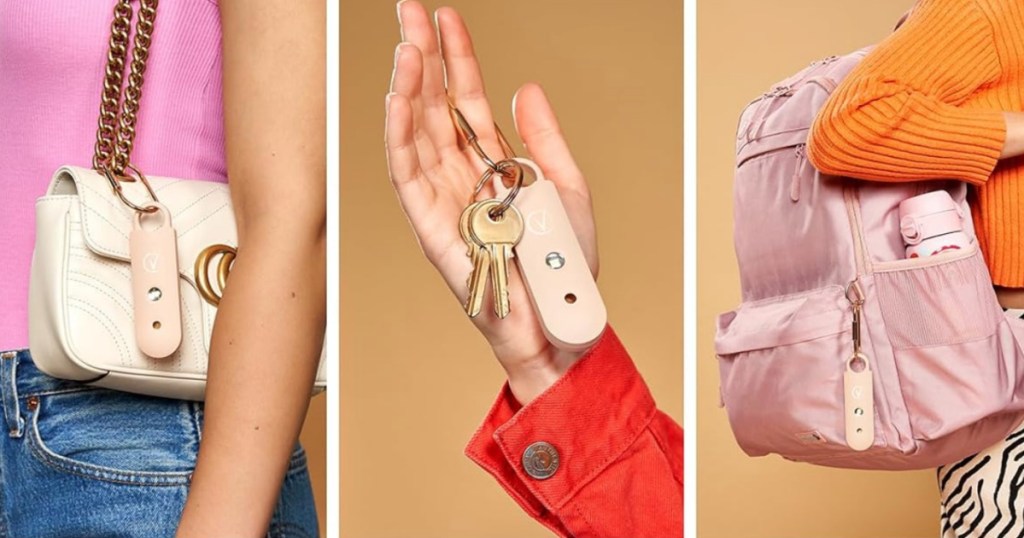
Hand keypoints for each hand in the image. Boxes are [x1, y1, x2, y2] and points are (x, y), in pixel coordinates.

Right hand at [385, 1, 598, 404]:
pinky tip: (397, 97)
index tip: (446, 18)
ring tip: (406, 44)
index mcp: (491, 167)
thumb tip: (525, 90)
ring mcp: (442, 202)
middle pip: (434, 107)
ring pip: (415, 134)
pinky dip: (399, 135)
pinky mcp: (431, 228)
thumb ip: (543, 139)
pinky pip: (407, 175)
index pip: (466, 101)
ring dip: (408, 88)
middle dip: (422, 57)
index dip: (457, 58)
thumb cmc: (563, 266)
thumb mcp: (566, 188)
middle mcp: (461, 179)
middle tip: (409, 11)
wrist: (562, 322)